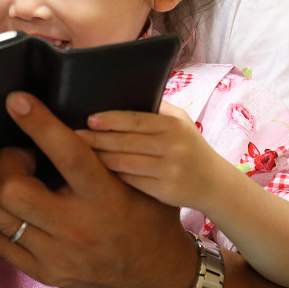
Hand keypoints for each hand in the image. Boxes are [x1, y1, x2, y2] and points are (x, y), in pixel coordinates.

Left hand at [0, 92, 198, 287]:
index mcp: (105, 197)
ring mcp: (56, 255)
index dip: (39, 124)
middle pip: (13, 190)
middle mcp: (77, 227)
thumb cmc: (150, 218)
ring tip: (8, 179)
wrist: (159, 276)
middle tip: (20, 157)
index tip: (15, 100)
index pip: (67, 155)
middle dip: (6, 164)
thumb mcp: (140, 180)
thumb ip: (108, 151)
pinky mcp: (42, 272)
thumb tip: (72, 110)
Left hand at [79, 101, 234, 209]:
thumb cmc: (189, 146)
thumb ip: (155, 110)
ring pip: (124, 164)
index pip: (136, 120)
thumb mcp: (181, 122)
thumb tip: (118, 95)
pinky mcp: (164, 193)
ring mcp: (169, 172)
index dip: (111, 120)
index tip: (90, 119)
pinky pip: (130, 182)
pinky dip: (112, 175)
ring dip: (99, 158)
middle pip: (126, 143)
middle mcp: (173, 148)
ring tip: (78, 153)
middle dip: (96, 140)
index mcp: (175, 126)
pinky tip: (96, 170)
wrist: (214, 183)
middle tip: (74, 136)